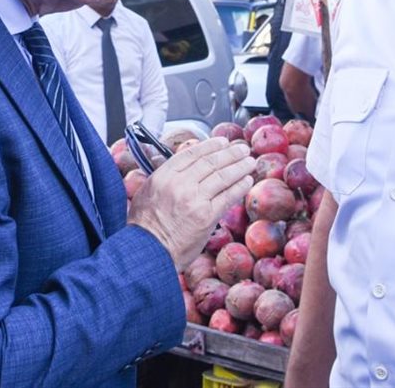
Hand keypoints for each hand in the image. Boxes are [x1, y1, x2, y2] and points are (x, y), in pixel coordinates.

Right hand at [128, 136, 254, 268]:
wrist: (148, 252)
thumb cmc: (144, 227)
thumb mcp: (146, 193)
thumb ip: (166, 178)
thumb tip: (185, 169)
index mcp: (163, 176)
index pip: (192, 153)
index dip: (210, 145)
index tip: (222, 142)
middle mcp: (180, 184)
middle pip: (210, 162)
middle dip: (230, 153)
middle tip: (242, 148)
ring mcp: (195, 199)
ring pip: (222, 176)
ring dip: (239, 167)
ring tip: (249, 161)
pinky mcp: (207, 216)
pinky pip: (228, 196)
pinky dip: (239, 187)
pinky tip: (247, 181)